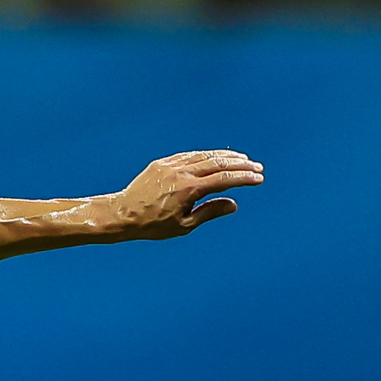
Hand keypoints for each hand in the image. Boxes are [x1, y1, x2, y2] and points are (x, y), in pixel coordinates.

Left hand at [111, 150, 264, 239]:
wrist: (120, 215)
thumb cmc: (151, 225)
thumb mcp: (183, 226)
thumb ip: (209, 213)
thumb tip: (233, 204)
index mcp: (188, 189)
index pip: (224, 179)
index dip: (244, 178)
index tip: (259, 179)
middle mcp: (181, 173)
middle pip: (219, 163)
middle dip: (241, 165)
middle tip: (257, 168)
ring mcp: (171, 165)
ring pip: (205, 156)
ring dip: (226, 156)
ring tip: (242, 160)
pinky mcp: (162, 163)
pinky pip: (189, 155)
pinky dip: (206, 155)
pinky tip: (216, 157)